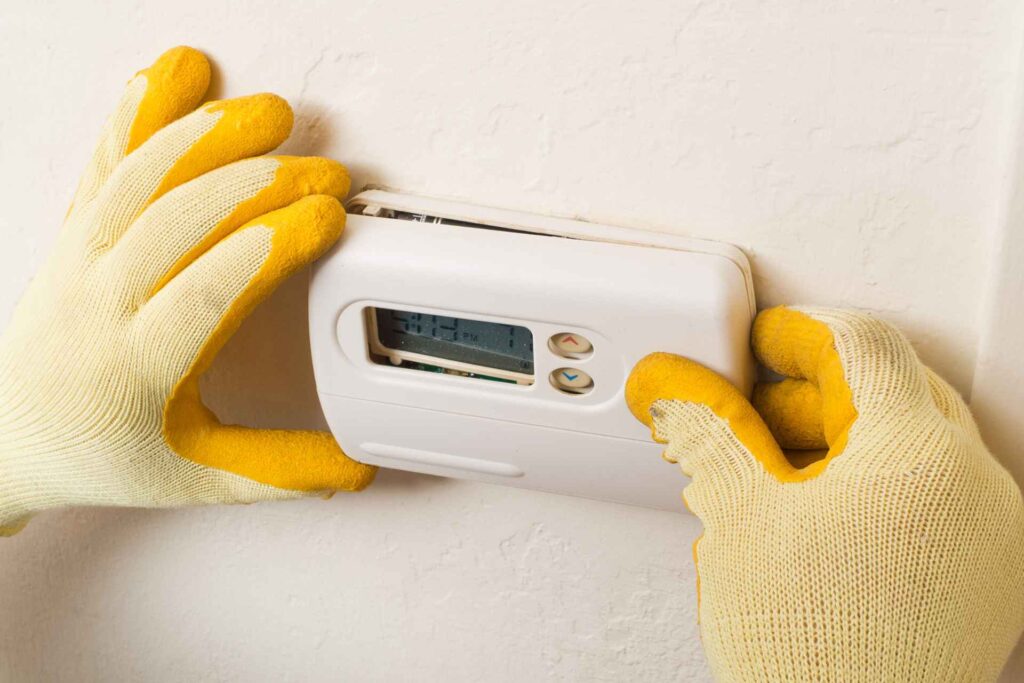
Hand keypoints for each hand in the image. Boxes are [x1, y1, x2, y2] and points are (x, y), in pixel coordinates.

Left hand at [0, 47, 374, 533]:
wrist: (6, 434)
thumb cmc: (101, 452)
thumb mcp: (197, 477)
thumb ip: (281, 471)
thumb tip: (356, 468)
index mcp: (138, 366)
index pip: (211, 289)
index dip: (274, 245)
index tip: (329, 220)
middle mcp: (102, 301)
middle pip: (180, 218)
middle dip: (263, 183)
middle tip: (326, 172)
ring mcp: (81, 255)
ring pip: (142, 177)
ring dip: (210, 135)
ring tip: (272, 114)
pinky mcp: (74, 228)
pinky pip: (104, 157)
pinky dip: (140, 109)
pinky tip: (177, 75)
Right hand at [626, 306, 1023, 680]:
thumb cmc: (808, 651)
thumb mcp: (739, 516)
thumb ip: (708, 429)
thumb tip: (676, 385)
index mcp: (921, 456)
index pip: (862, 346)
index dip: (797, 333)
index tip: (759, 342)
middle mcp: (975, 487)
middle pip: (892, 390)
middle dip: (810, 393)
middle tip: (750, 413)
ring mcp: (989, 535)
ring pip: (913, 442)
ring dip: (837, 439)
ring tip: (771, 474)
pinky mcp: (984, 574)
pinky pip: (931, 495)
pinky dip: (871, 484)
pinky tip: (812, 515)